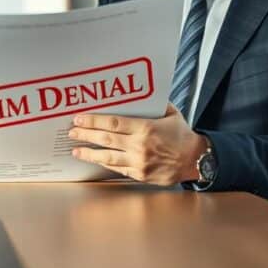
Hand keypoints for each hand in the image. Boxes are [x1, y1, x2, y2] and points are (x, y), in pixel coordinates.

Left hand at [68, 104, 207, 185]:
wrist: (196, 160)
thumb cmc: (182, 135)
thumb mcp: (171, 114)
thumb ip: (154, 104)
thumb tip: (141, 93)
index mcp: (146, 128)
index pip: (113, 123)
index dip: (93, 121)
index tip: (79, 118)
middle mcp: (140, 145)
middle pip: (106, 139)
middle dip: (86, 135)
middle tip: (72, 132)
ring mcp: (139, 162)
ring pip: (107, 157)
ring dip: (89, 153)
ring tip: (76, 150)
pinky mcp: (140, 175)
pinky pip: (117, 168)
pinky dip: (104, 164)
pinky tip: (94, 159)